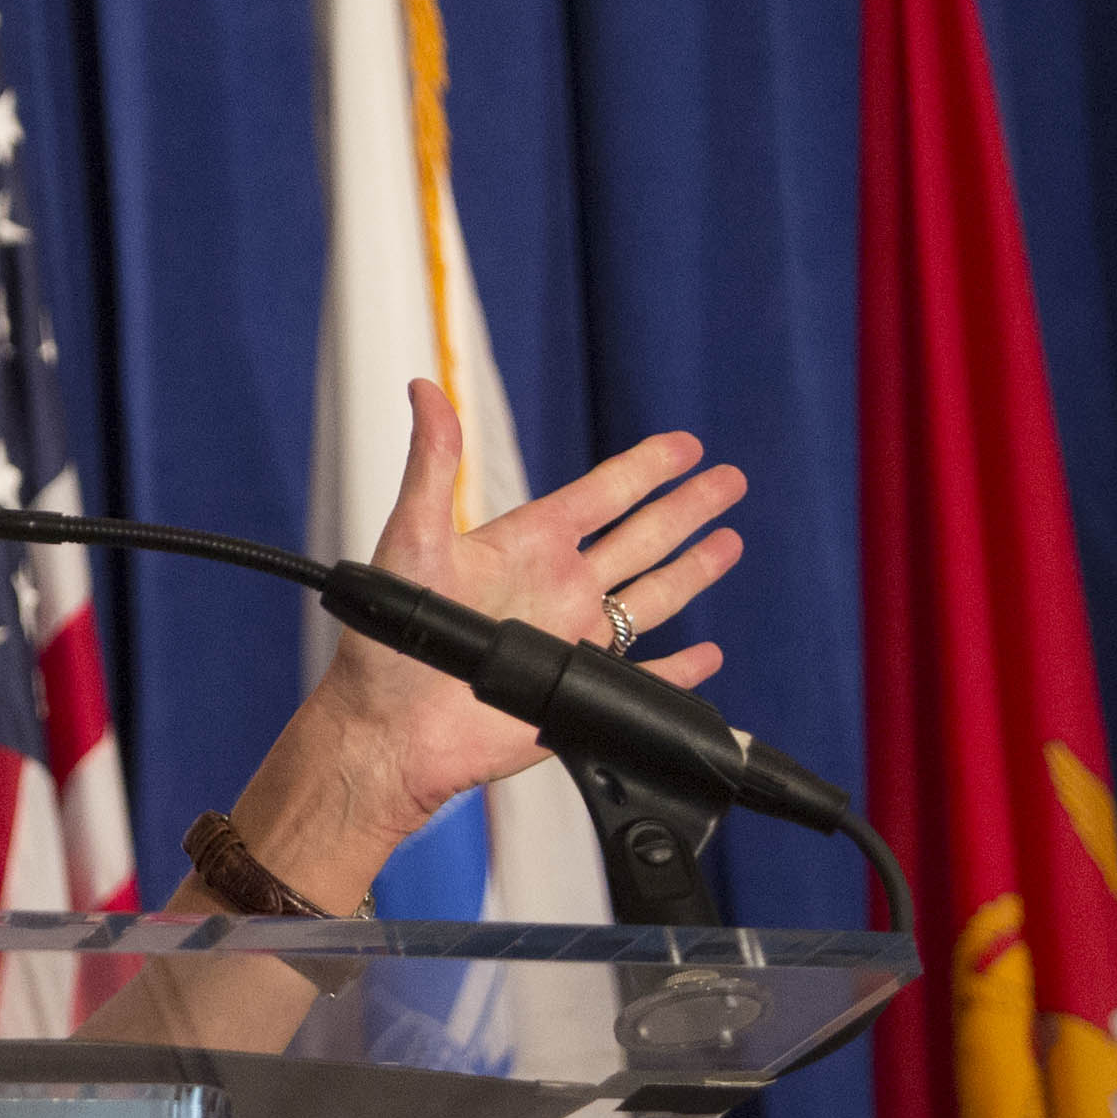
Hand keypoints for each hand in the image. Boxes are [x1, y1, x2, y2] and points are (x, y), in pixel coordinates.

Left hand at [310, 379, 739, 840]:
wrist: (388, 729)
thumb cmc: (386, 639)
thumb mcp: (411, 537)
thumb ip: (432, 464)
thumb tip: (423, 388)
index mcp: (525, 546)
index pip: (602, 495)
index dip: (645, 468)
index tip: (686, 444)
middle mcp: (556, 588)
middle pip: (641, 537)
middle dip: (687, 507)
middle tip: (730, 479)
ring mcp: (570, 640)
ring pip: (652, 598)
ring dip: (694, 570)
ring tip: (731, 541)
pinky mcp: (576, 694)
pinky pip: (644, 679)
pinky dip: (681, 671)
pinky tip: (707, 653)